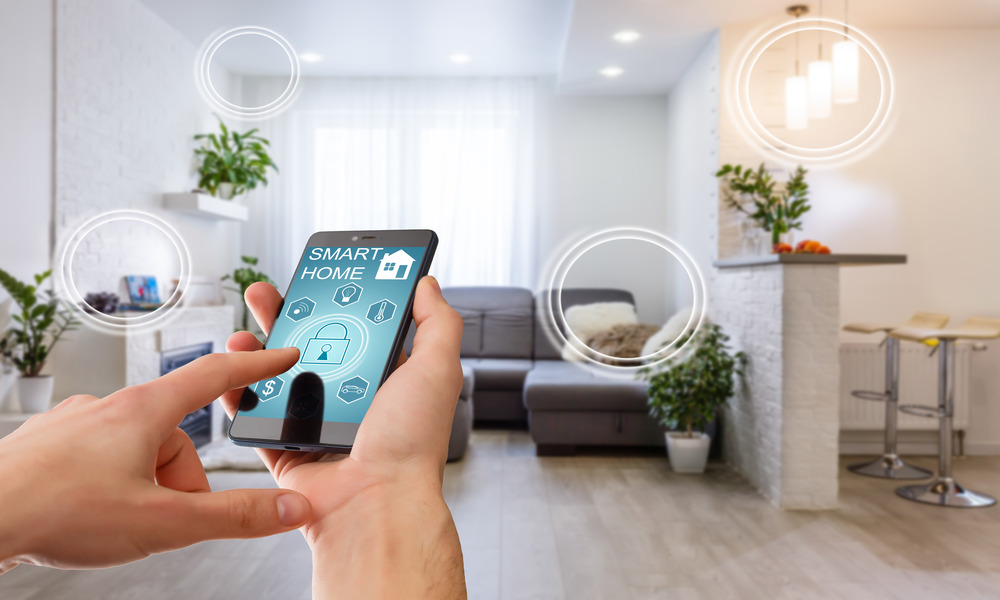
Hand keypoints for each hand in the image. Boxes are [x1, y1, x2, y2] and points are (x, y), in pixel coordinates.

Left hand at [0, 347, 310, 572]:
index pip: (215, 376)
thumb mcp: (163, 521)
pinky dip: (110, 486)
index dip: (256, 366)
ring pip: (138, 452)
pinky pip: (101, 460)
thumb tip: (287, 507)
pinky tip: (90, 513)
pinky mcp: (51, 445)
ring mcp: (77, 424)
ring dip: (145, 488)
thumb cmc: (57, 511)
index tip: (280, 356)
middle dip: (183, 481)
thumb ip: (233, 516)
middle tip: (166, 520)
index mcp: (145, 412)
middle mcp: (111, 408)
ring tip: (119, 522)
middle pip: (176, 437)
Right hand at [223, 276, 465, 598]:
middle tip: (264, 294)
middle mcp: (352, 401)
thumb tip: (426, 283)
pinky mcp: (288, 450)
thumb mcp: (437, 369)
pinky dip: (238, 396)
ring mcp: (318, 425)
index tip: (317, 278)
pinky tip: (229, 373)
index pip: (358, 329)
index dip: (337, 302)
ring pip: (277, 379)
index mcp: (387, 380)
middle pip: (311, 347)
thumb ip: (437, 323)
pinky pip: (257, 418)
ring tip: (242, 332)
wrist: (375, 504)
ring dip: (255, 351)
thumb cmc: (411, 444)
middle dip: (285, 316)